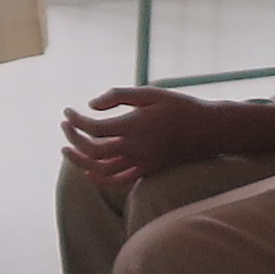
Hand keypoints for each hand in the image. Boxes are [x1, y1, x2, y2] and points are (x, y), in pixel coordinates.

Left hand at [61, 87, 224, 193]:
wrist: (209, 130)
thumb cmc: (180, 106)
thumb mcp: (150, 93)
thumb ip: (119, 96)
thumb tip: (90, 105)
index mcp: (133, 126)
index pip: (93, 128)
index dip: (75, 120)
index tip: (67, 111)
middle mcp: (134, 148)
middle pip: (92, 150)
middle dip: (72, 138)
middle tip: (65, 125)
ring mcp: (141, 163)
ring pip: (100, 170)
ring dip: (79, 161)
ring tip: (67, 149)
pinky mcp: (147, 171)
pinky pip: (118, 180)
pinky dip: (99, 177)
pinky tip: (89, 170)